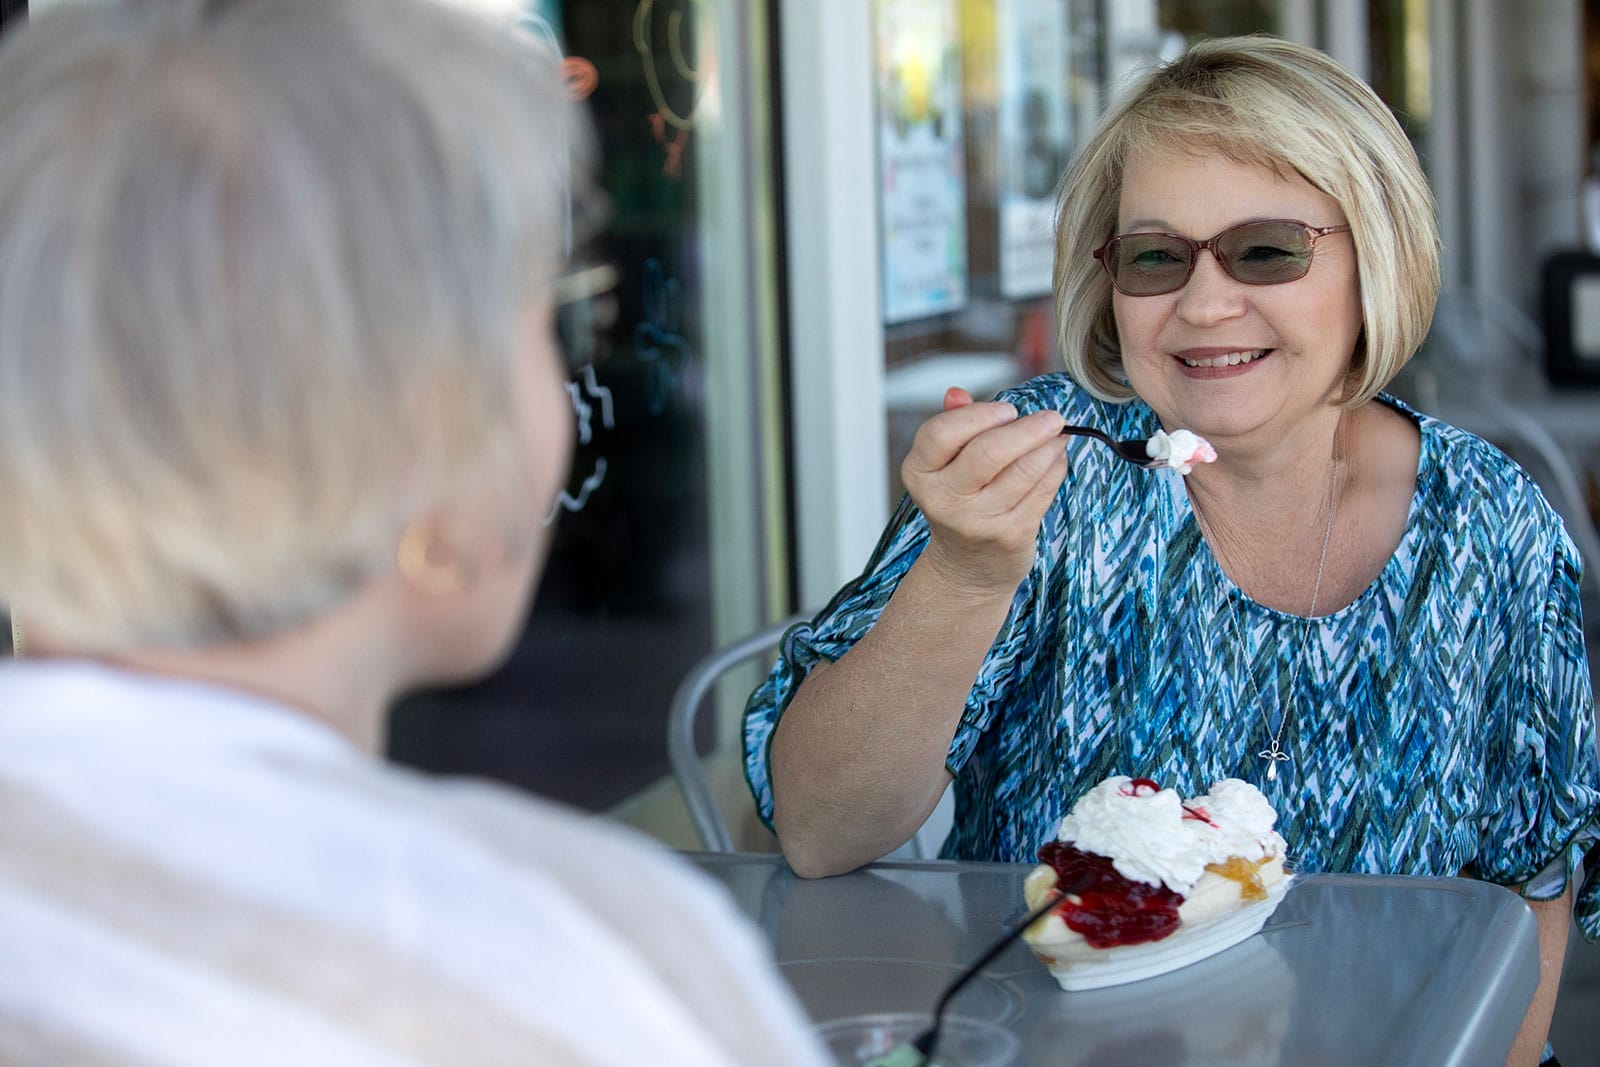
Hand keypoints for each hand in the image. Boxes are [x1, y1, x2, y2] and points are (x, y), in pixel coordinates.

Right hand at [900, 387, 1066, 598]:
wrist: (967, 568)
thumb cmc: (960, 503)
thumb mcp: (945, 466)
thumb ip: (953, 426)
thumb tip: (957, 393)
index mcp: (920, 473)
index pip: (941, 433)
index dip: (979, 415)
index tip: (1008, 410)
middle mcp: (943, 499)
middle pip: (988, 452)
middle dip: (1028, 429)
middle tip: (1052, 418)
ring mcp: (976, 521)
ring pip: (1023, 470)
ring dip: (1049, 447)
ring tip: (1058, 435)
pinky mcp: (1009, 535)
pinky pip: (1042, 491)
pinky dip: (1055, 468)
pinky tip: (1057, 459)